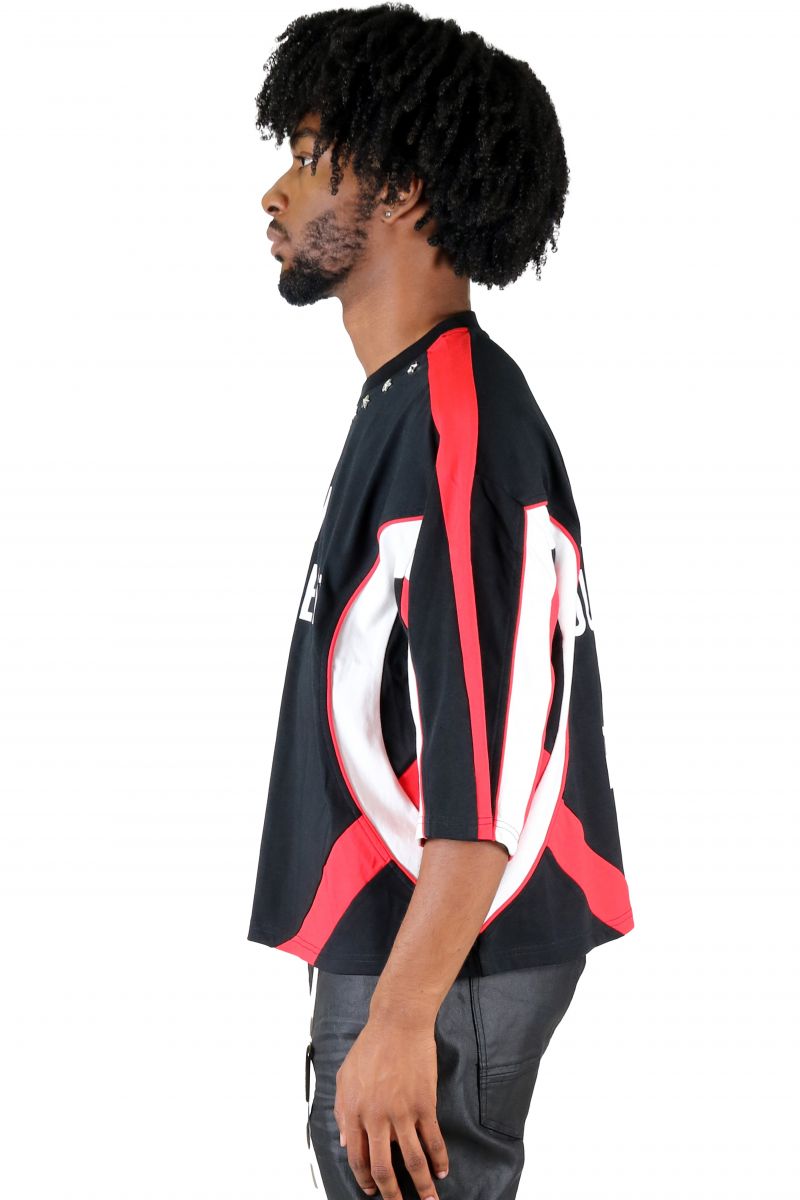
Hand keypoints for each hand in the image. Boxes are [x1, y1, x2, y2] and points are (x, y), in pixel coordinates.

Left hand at [333, 1013, 448, 1199]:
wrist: (397, 1023)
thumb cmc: (369, 1046)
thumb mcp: (344, 1077)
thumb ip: (341, 1111)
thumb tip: (345, 1142)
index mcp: (354, 1112)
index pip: (358, 1158)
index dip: (365, 1180)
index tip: (371, 1191)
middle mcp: (376, 1117)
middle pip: (384, 1168)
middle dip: (392, 1194)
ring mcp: (402, 1112)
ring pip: (413, 1160)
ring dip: (422, 1185)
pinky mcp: (424, 1103)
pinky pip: (433, 1139)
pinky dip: (439, 1158)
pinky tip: (442, 1169)